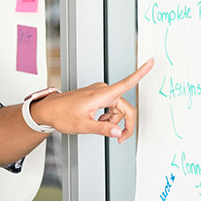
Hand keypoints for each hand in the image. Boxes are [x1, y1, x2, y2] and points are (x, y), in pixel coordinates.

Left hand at [32, 58, 153, 142]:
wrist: (49, 110)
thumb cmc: (61, 114)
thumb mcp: (83, 126)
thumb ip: (103, 129)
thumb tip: (118, 132)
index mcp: (101, 94)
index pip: (126, 83)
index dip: (141, 73)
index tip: (151, 62)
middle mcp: (102, 90)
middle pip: (125, 107)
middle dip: (124, 124)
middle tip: (120, 139)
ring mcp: (100, 92)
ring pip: (117, 109)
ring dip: (113, 121)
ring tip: (98, 126)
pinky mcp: (97, 96)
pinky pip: (110, 107)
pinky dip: (108, 117)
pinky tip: (97, 121)